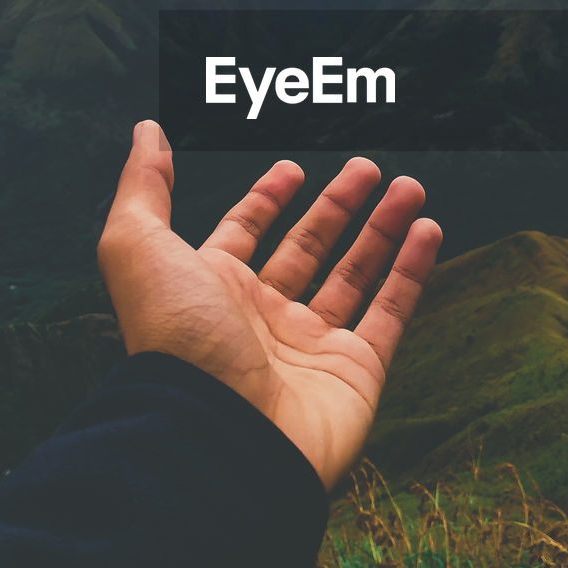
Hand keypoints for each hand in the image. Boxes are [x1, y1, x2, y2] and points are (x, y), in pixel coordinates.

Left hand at [97, 121, 441, 493]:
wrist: (216, 437)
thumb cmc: (175, 340)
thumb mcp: (139, 247)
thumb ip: (144, 186)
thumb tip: (147, 130)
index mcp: (211, 291)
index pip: (243, 236)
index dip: (265, 200)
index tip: (292, 168)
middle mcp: (260, 319)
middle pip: (307, 250)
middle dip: (337, 206)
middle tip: (368, 166)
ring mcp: (310, 349)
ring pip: (355, 277)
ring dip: (383, 229)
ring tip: (410, 186)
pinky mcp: (355, 375)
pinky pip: (390, 314)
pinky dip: (411, 272)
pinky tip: (428, 230)